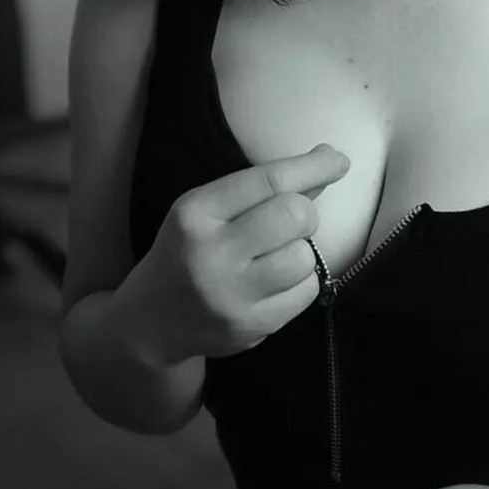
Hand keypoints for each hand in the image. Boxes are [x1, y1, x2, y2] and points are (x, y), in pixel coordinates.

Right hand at [127, 143, 350, 362]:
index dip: (313, 167)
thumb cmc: (189, 249)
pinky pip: (306, 292)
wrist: (150, 320)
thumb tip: (328, 161)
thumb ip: (263, 189)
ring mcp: (229, 295)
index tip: (338, 161)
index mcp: (196, 213)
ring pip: (304, 257)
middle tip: (293, 221)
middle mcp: (210, 254)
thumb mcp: (209, 209)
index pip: (268, 180)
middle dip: (305, 213)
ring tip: (278, 254)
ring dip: (302, 251)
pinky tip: (276, 282)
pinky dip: (302, 282)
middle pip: (294, 215)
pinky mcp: (249, 327)